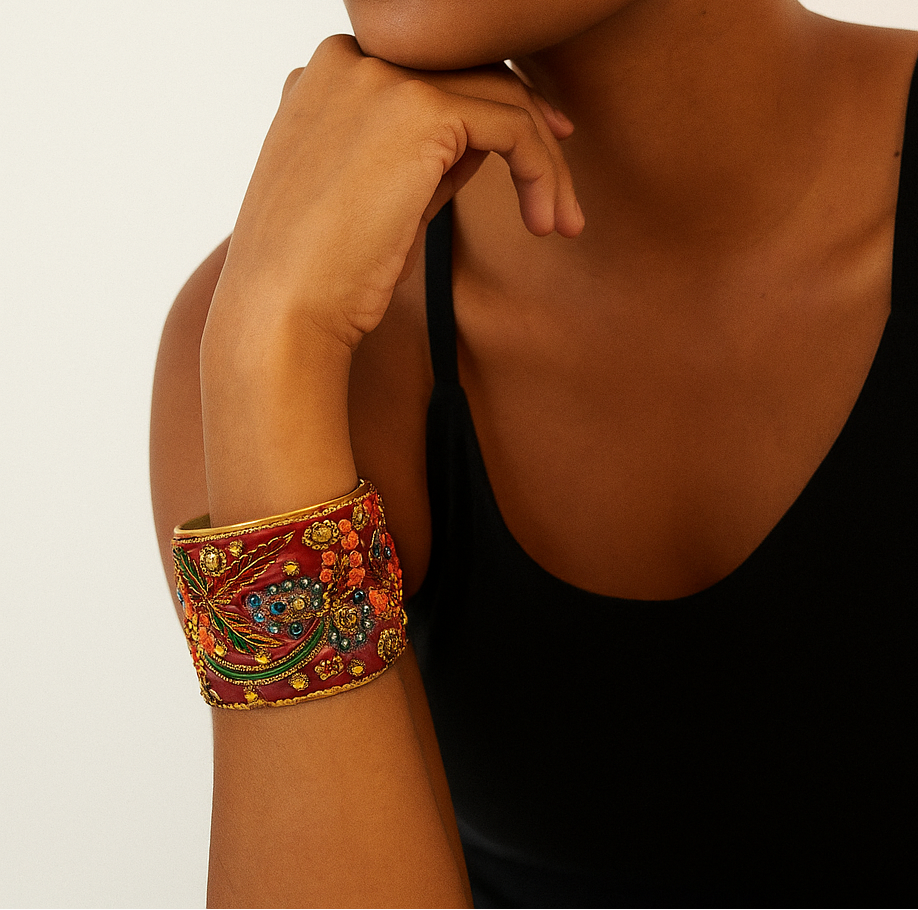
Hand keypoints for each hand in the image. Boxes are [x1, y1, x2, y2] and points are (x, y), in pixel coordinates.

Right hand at [198, 35, 582, 523]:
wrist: (282, 311)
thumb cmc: (322, 273)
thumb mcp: (374, 198)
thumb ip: (420, 154)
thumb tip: (483, 138)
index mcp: (328, 76)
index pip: (434, 74)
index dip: (488, 115)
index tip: (529, 161)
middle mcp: (350, 59)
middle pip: (473, 74)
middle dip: (532, 131)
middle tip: (559, 197)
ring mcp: (382, 77)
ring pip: (502, 95)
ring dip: (546, 160)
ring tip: (561, 223)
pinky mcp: (419, 109)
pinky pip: (511, 124)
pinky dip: (542, 171)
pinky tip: (546, 222)